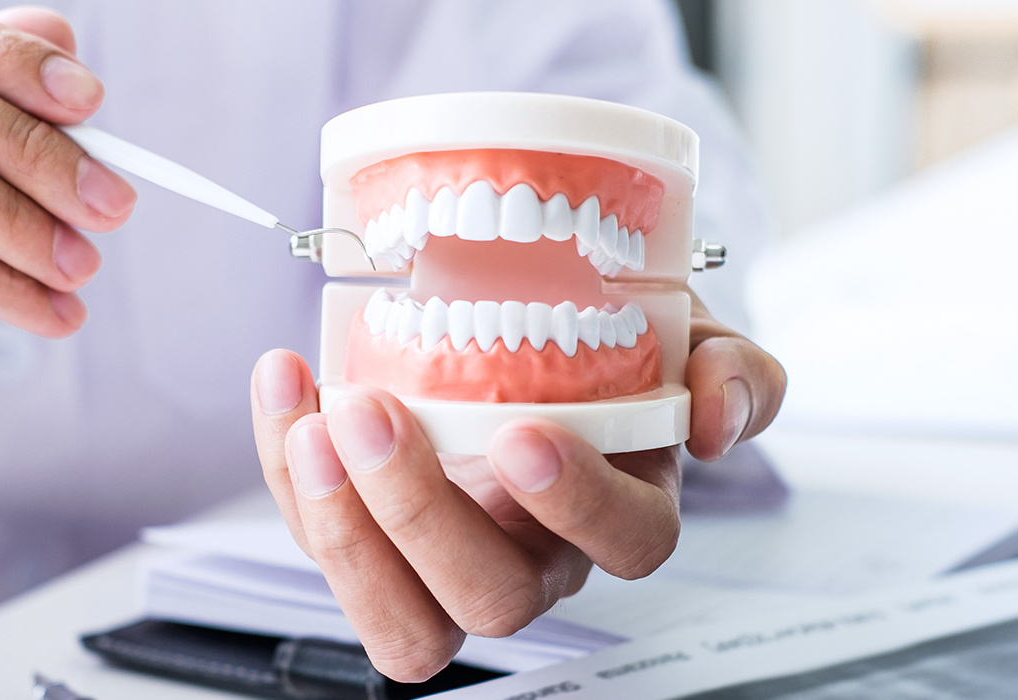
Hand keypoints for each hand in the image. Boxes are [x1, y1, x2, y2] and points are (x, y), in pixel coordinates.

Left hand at [249, 293, 784, 680]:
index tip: (522, 433)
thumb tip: (717, 412)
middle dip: (423, 514)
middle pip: (493, 597)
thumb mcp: (686, 332)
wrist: (529, 317)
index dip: (577, 503)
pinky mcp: (373, 547)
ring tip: (315, 424)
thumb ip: (731, 367)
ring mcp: (450, 563)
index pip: (627, 542)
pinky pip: (326, 546)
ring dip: (343, 530)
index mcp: (624, 507)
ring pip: (404, 619)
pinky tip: (286, 386)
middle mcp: (539, 555)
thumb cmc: (609, 342)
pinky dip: (287, 475)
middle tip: (377, 415)